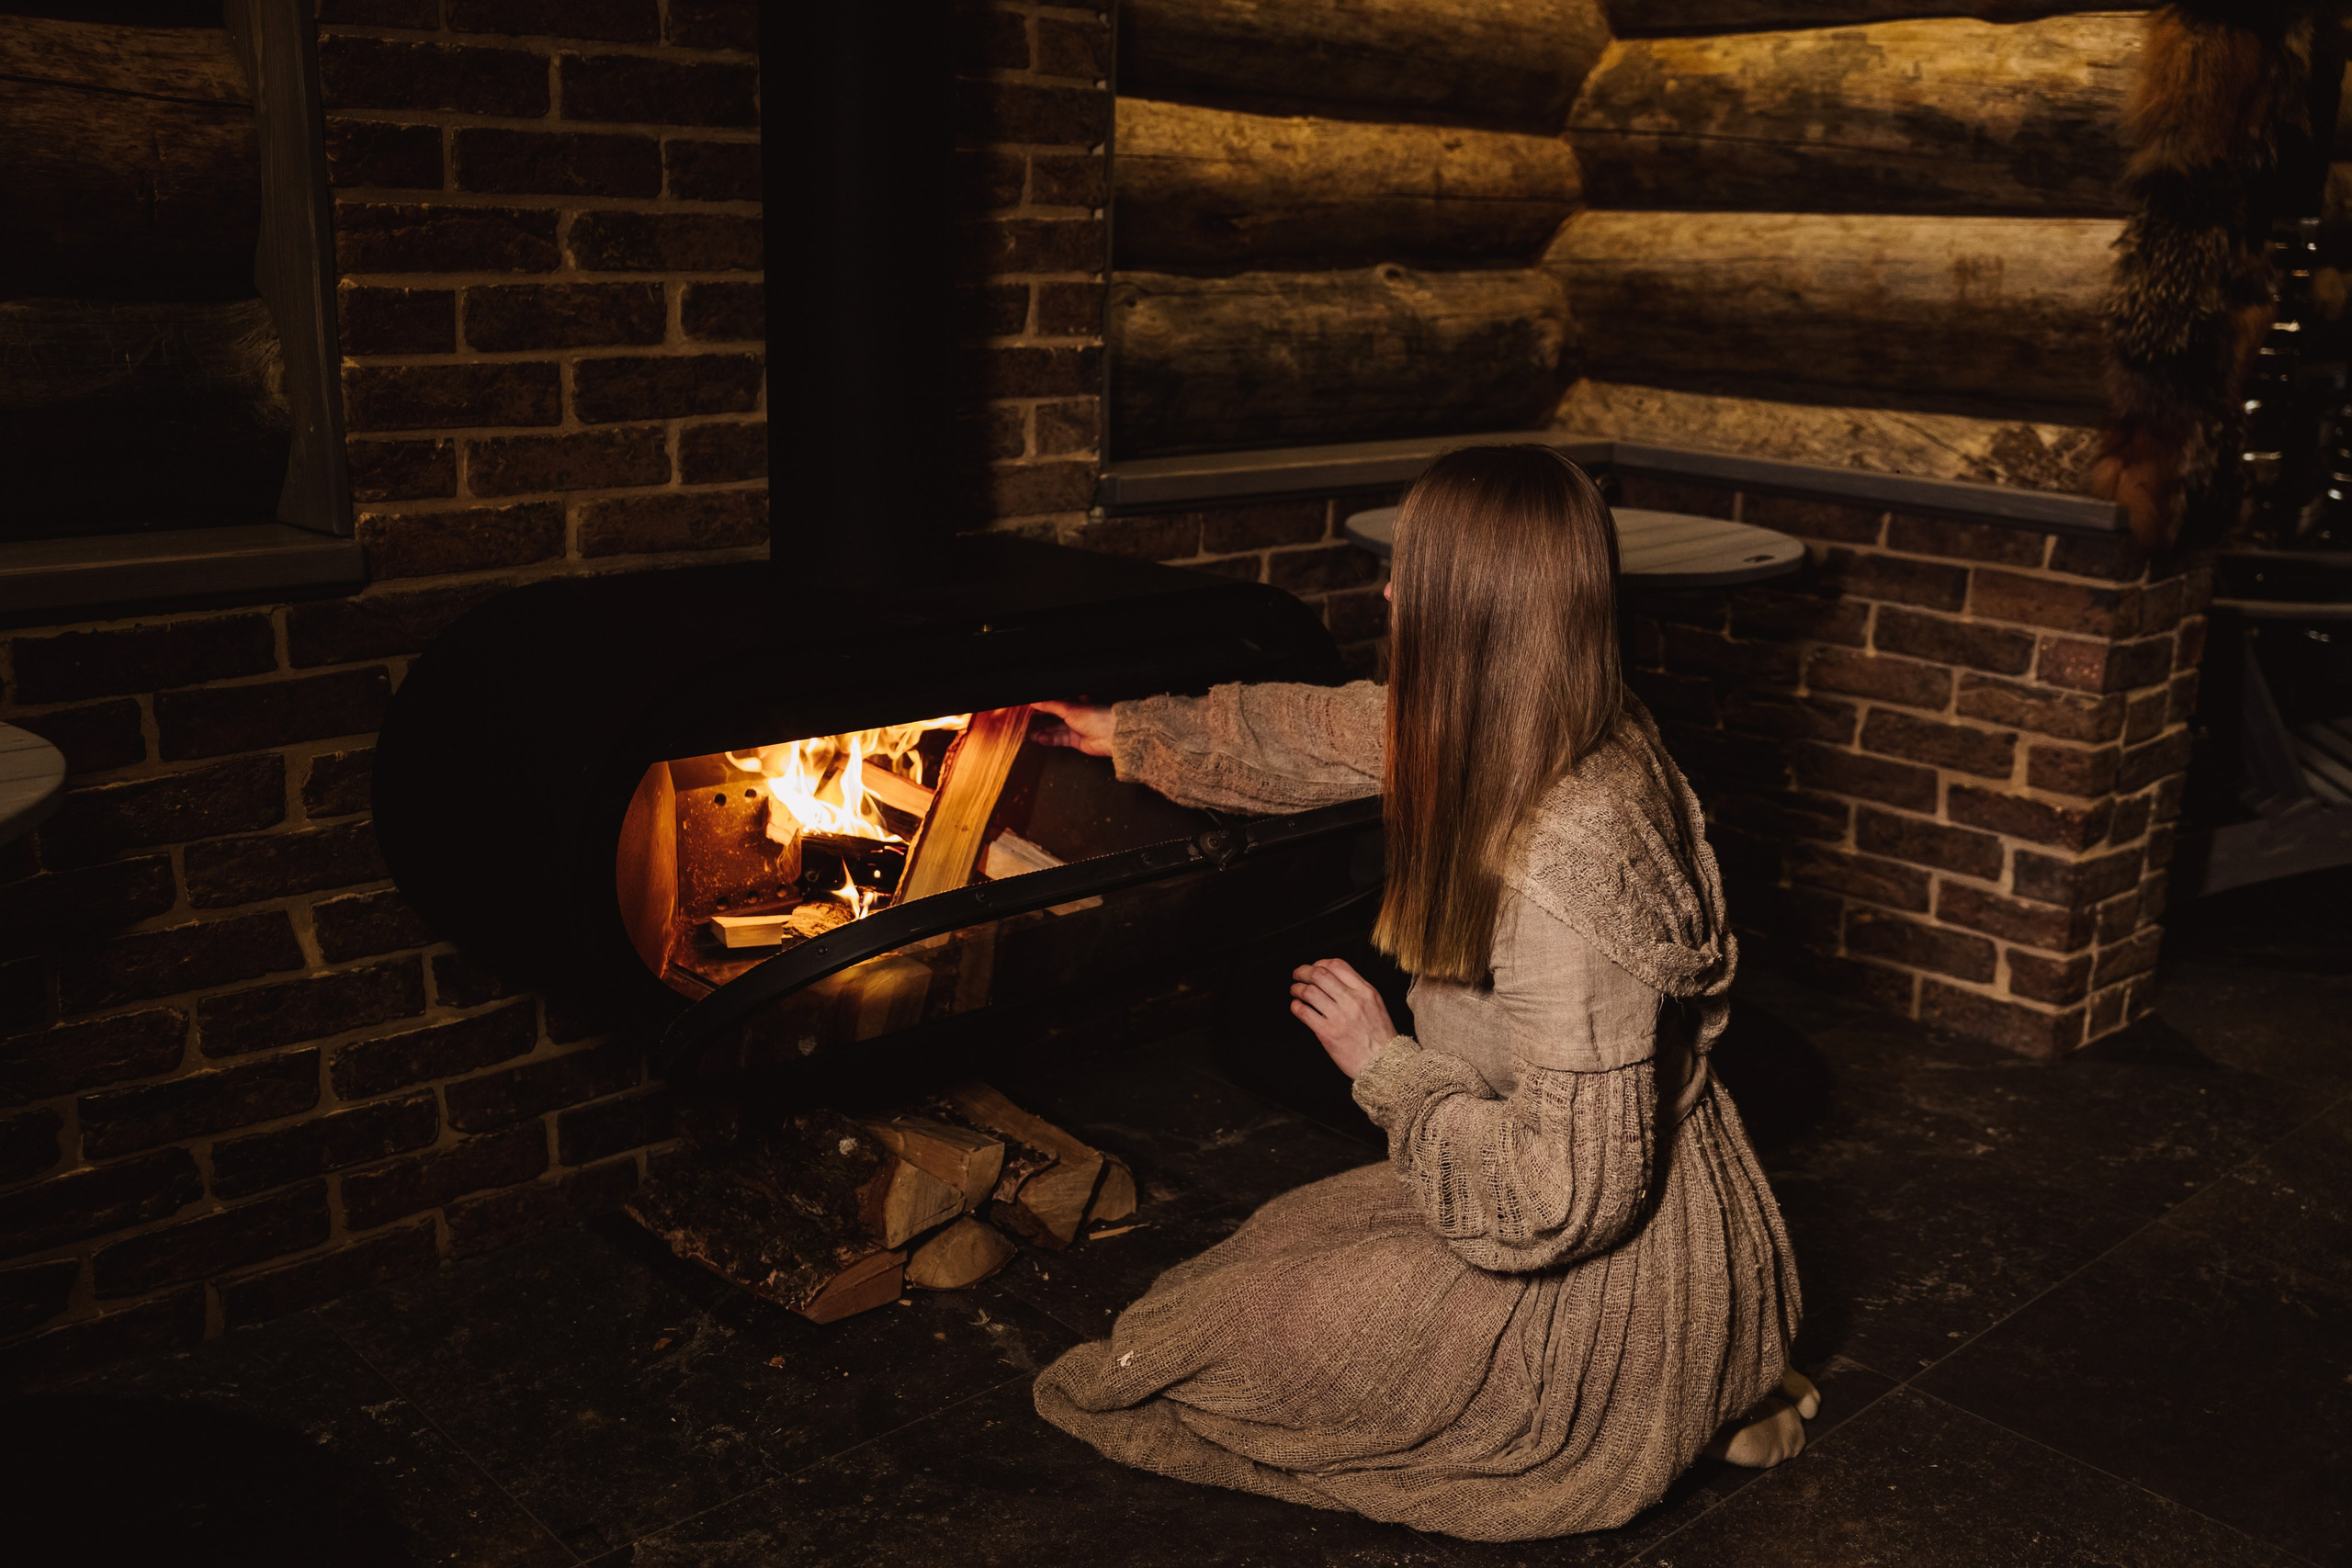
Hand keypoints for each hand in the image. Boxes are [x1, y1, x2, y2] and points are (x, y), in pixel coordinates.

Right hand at [1031, 700, 1114, 756]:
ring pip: (1054, 729)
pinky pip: (1059, 739)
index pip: (1053, 704)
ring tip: (1029, 734)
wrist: (1110, 735)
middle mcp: (1074, 715)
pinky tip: (1040, 739)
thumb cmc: (1095, 717)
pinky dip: (1049, 739)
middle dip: (1039, 721)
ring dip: (1042, 731)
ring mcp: (1074, 728)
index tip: (1027, 710)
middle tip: (1024, 724)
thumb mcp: (1069, 708)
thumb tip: (1034, 701)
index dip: (1040, 707)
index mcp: (1074, 702)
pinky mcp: (1075, 740)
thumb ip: (1050, 705)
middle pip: (1052, 718)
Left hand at [1290, 958, 1396, 1078]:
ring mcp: (1339, 1017)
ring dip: (1297, 988)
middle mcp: (1352, 1001)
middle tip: (1298, 974)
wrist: (1384, 1063)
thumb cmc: (1380, 1036)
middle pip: (1320, 975)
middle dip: (1303, 972)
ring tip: (1295, 990)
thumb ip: (1357, 989)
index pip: (1337, 965)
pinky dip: (1296, 1006)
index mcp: (1365, 991)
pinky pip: (1304, 1013)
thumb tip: (1333, 978)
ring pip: (1309, 992)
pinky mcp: (1327, 1033)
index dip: (1320, 963)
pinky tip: (1297, 1006)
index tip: (1314, 967)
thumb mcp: (1376, 1004)